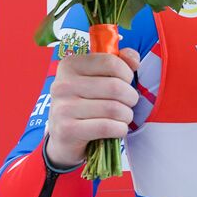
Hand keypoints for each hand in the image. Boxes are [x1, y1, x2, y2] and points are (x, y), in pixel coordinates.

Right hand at [44, 49, 140, 167]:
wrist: (65, 137)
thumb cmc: (87, 101)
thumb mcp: (99, 77)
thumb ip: (119, 61)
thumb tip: (134, 59)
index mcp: (69, 65)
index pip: (111, 62)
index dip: (127, 74)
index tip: (126, 82)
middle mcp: (62, 85)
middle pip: (115, 87)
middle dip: (131, 97)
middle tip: (128, 103)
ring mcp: (62, 108)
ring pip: (113, 108)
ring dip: (127, 115)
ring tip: (123, 117)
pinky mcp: (66, 130)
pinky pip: (106, 127)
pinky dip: (120, 129)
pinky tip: (117, 129)